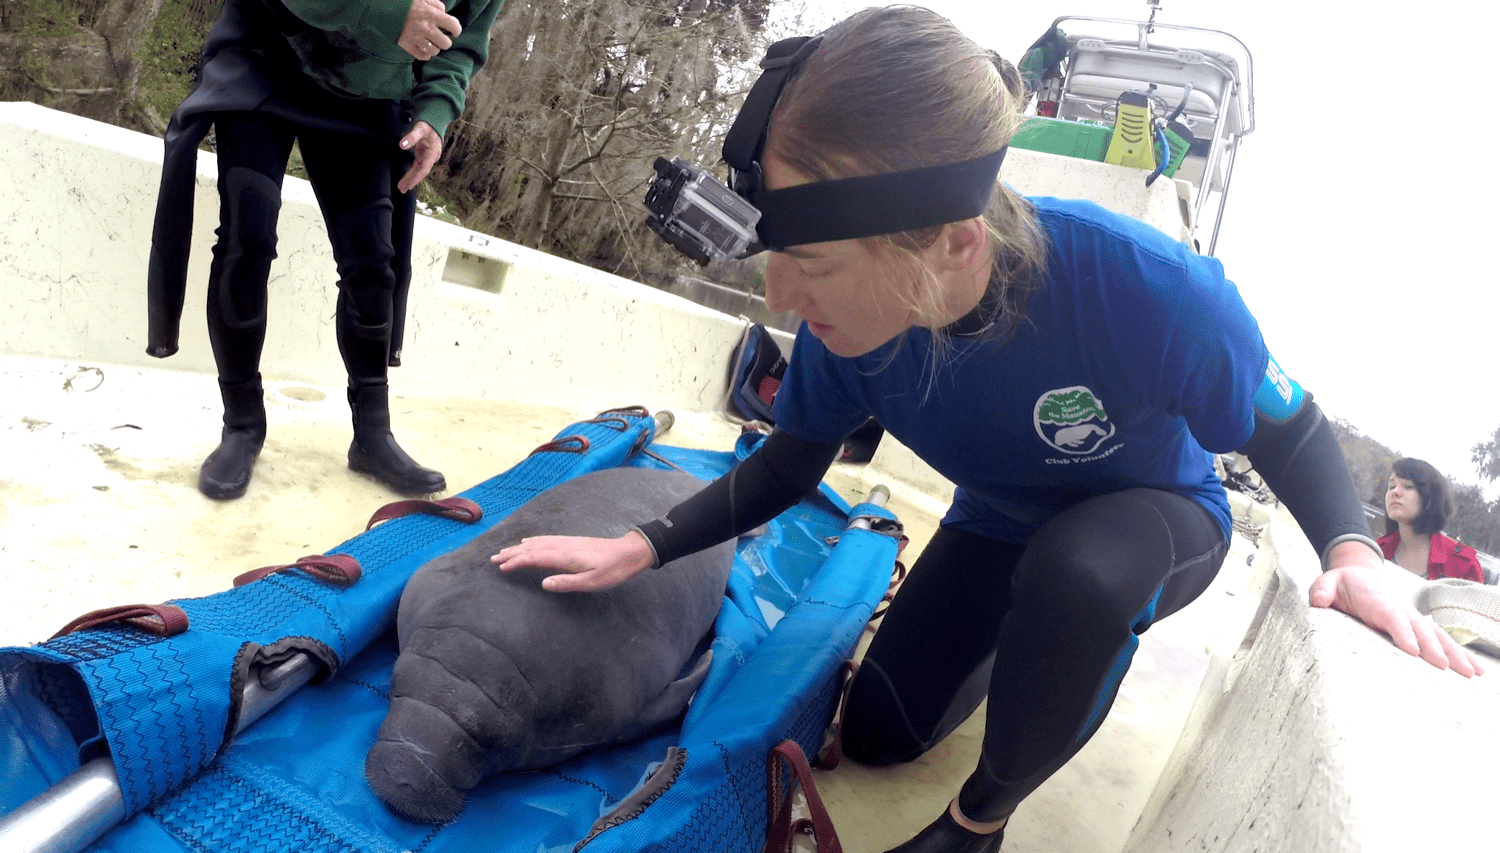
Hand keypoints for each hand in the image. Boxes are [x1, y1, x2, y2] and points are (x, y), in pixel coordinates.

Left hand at [397, 122, 440, 192]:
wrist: (434, 123)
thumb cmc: (428, 126)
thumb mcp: (420, 129)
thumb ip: (411, 137)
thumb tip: (402, 145)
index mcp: (432, 153)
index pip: (424, 168)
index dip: (416, 177)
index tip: (409, 184)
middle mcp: (430, 158)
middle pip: (420, 172)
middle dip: (412, 181)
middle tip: (402, 189)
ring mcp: (427, 158)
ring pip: (418, 171)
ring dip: (411, 179)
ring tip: (402, 187)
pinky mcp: (423, 157)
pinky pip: (417, 167)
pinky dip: (412, 173)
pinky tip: (407, 179)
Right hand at [398, 0, 461, 60]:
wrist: (385, 10)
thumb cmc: (406, 4)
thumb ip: (436, 4)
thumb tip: (444, 12)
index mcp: (432, 15)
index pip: (453, 26)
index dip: (456, 30)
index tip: (453, 31)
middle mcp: (427, 28)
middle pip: (446, 43)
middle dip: (445, 41)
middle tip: (440, 37)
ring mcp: (417, 39)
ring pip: (435, 51)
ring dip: (435, 47)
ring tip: (430, 42)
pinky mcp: (408, 46)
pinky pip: (423, 56)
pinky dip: (425, 54)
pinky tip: (423, 47)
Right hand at [491, 531, 656, 592]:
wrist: (628, 553)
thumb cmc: (612, 570)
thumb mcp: (592, 582)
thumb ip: (567, 583)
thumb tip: (544, 583)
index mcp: (565, 556)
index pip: (534, 558)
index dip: (516, 562)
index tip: (501, 568)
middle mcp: (563, 546)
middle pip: (531, 548)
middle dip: (511, 553)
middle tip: (493, 558)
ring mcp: (567, 542)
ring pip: (537, 542)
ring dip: (519, 547)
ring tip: (504, 551)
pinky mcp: (572, 542)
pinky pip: (546, 539)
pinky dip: (533, 541)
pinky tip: (528, 542)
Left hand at [1309, 547, 1483, 676]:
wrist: (1358, 573)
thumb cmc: (1341, 583)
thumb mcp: (1326, 582)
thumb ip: (1321, 590)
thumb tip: (1318, 601)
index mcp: (1377, 599)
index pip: (1391, 616)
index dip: (1403, 632)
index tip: (1413, 651)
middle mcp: (1400, 608)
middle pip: (1419, 628)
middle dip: (1433, 648)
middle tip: (1445, 667)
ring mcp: (1412, 617)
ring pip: (1436, 635)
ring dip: (1454, 653)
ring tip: (1470, 672)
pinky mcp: (1417, 626)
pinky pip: (1440, 639)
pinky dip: (1458, 653)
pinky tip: (1473, 669)